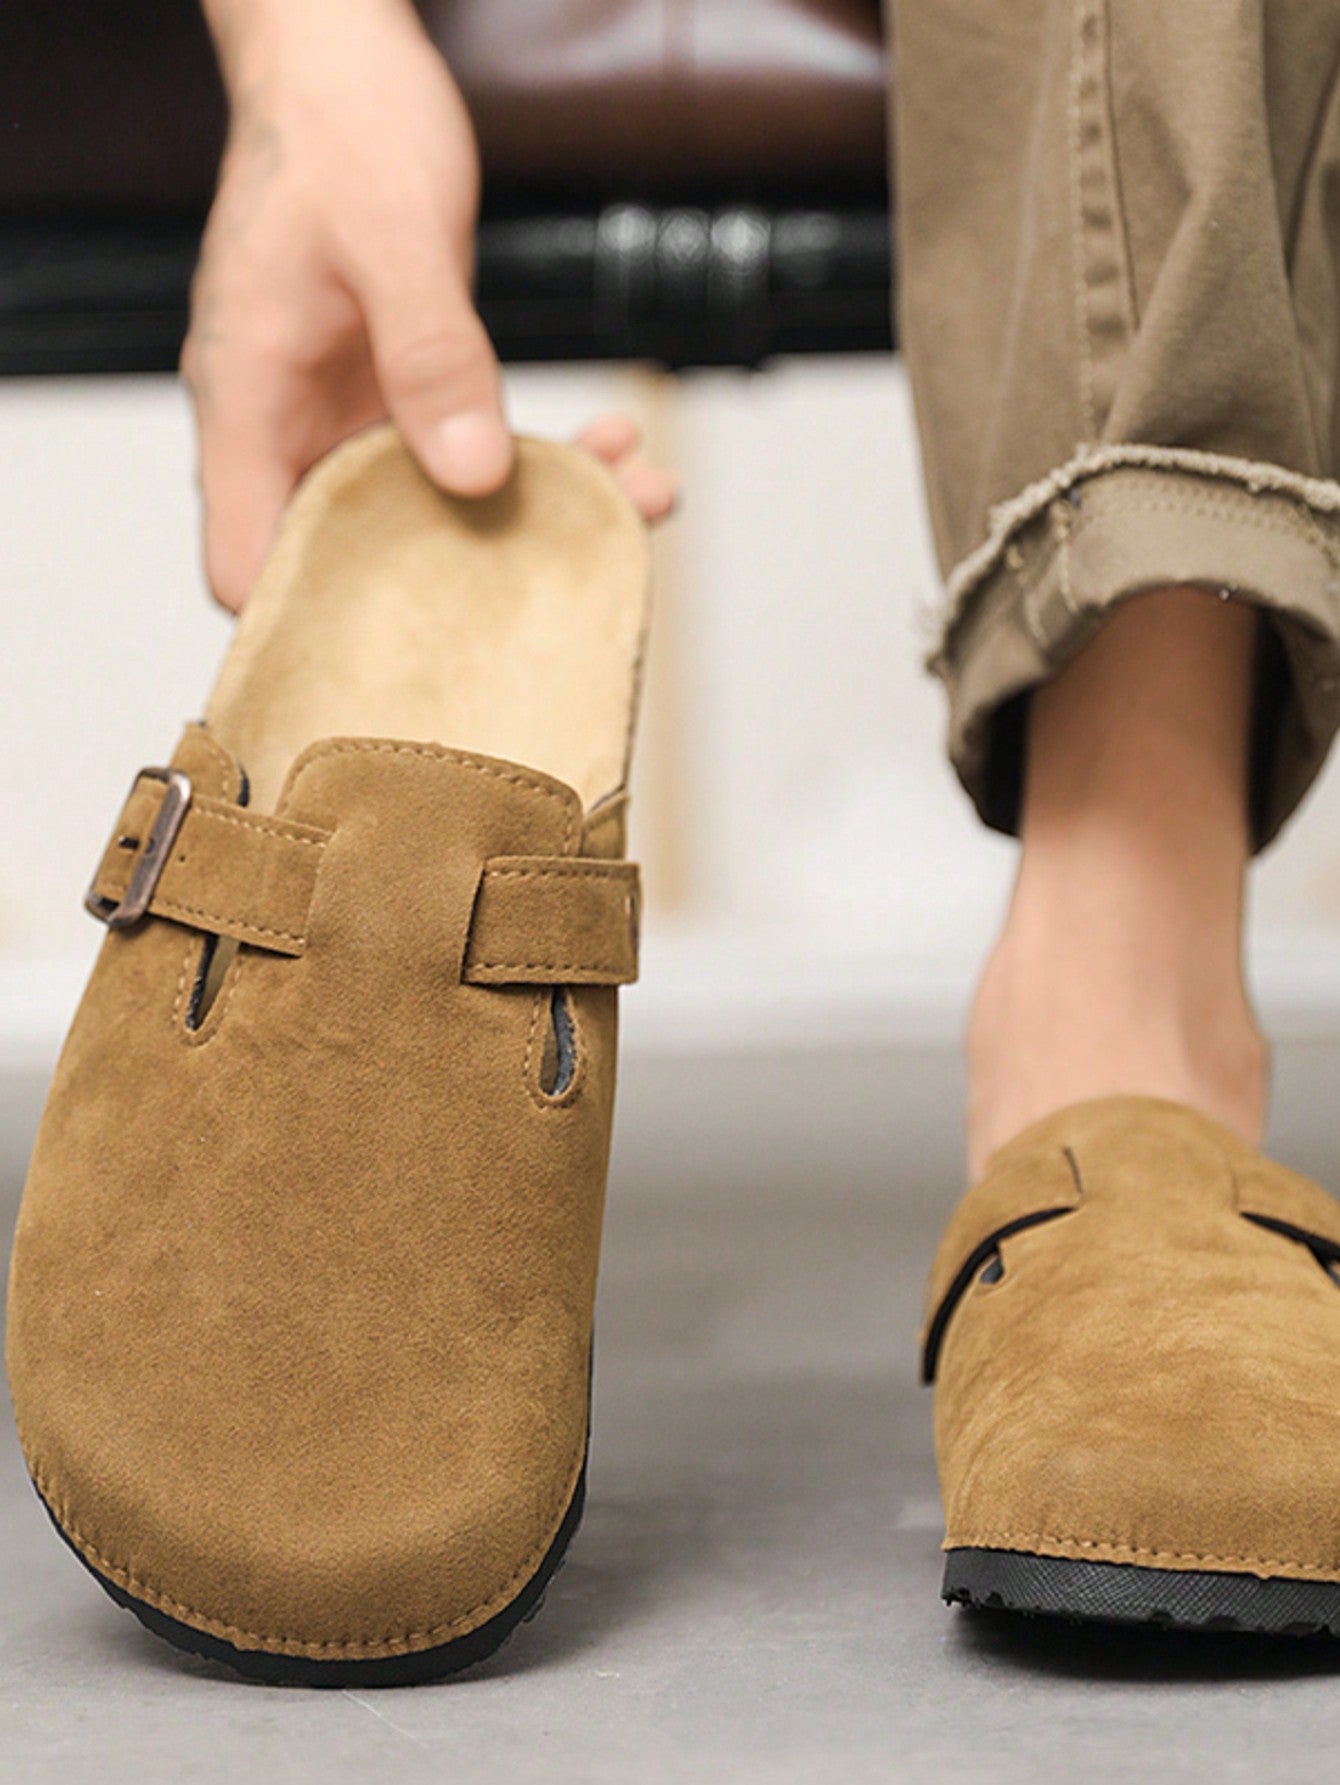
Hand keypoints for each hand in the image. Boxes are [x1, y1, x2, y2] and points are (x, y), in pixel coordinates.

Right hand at [187, 1, 675, 611]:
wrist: (347, 64)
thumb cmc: (339, 129)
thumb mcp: (392, 234)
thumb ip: (431, 355)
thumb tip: (473, 472)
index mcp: (249, 405)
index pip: (246, 565)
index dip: (306, 621)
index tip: (409, 644)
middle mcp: (292, 428)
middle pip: (351, 557)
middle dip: (465, 580)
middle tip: (571, 573)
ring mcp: (346, 416)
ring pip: (428, 511)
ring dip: (529, 517)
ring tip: (628, 500)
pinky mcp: (399, 395)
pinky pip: (465, 456)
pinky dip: (538, 460)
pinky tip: (607, 445)